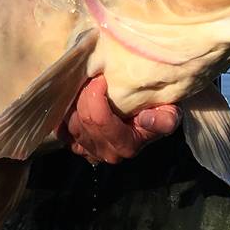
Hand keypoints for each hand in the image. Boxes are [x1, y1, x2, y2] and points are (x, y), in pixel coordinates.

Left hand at [57, 74, 180, 163]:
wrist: (149, 117)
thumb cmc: (157, 111)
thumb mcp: (169, 112)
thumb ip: (165, 119)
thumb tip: (147, 120)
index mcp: (126, 145)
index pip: (99, 120)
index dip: (95, 96)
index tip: (102, 78)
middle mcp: (106, 153)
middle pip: (82, 120)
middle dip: (85, 95)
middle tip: (94, 77)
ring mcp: (89, 151)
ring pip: (70, 124)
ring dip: (75, 102)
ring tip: (87, 86)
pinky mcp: (77, 145)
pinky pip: (61, 130)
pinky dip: (65, 114)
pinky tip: (74, 100)